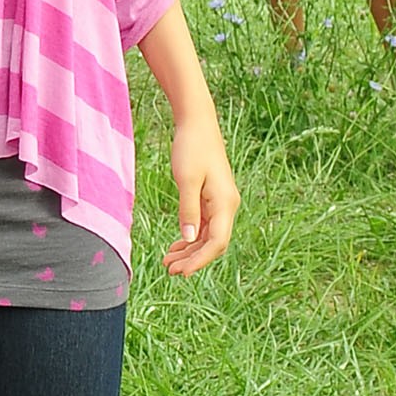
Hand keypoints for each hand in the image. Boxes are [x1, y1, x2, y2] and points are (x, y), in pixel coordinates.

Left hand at [164, 112, 238, 276]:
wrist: (197, 124)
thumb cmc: (192, 148)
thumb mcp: (187, 180)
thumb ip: (188, 211)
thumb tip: (190, 239)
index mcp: (225, 203)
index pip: (217, 242)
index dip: (200, 260)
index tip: (182, 272)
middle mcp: (227, 206)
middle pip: (213, 243)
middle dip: (193, 259)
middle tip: (169, 270)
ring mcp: (220, 203)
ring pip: (208, 236)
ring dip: (190, 250)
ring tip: (168, 261)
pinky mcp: (211, 198)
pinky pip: (204, 225)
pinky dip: (191, 237)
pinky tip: (177, 245)